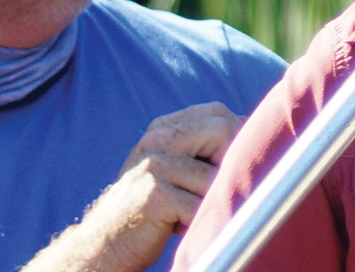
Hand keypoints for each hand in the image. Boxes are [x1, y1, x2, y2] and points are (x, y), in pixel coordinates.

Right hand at [116, 101, 240, 227]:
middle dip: (227, 164)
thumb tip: (248, 126)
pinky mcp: (155, 194)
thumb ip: (202, 146)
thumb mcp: (173, 167)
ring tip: (186, 212)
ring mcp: (155, 165)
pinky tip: (178, 226)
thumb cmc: (152, 207)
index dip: (234, 140)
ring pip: (216, 176)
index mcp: (164, 128)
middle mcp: (158, 139)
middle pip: (223, 131)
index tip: (222, 168)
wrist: (106, 241)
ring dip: (209, 202)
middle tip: (205, 191)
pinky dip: (197, 222)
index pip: (218, 114)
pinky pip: (202, 206)